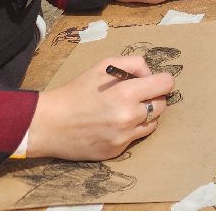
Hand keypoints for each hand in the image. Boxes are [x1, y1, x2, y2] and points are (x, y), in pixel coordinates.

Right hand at [26, 55, 173, 160]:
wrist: (49, 124)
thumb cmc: (76, 91)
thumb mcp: (103, 66)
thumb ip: (133, 64)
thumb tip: (150, 74)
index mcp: (125, 93)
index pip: (166, 84)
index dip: (161, 80)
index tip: (153, 81)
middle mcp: (128, 117)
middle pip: (162, 104)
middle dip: (153, 96)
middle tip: (138, 94)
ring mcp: (123, 137)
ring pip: (153, 122)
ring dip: (145, 114)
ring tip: (127, 108)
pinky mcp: (117, 151)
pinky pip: (137, 137)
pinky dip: (131, 129)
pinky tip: (115, 123)